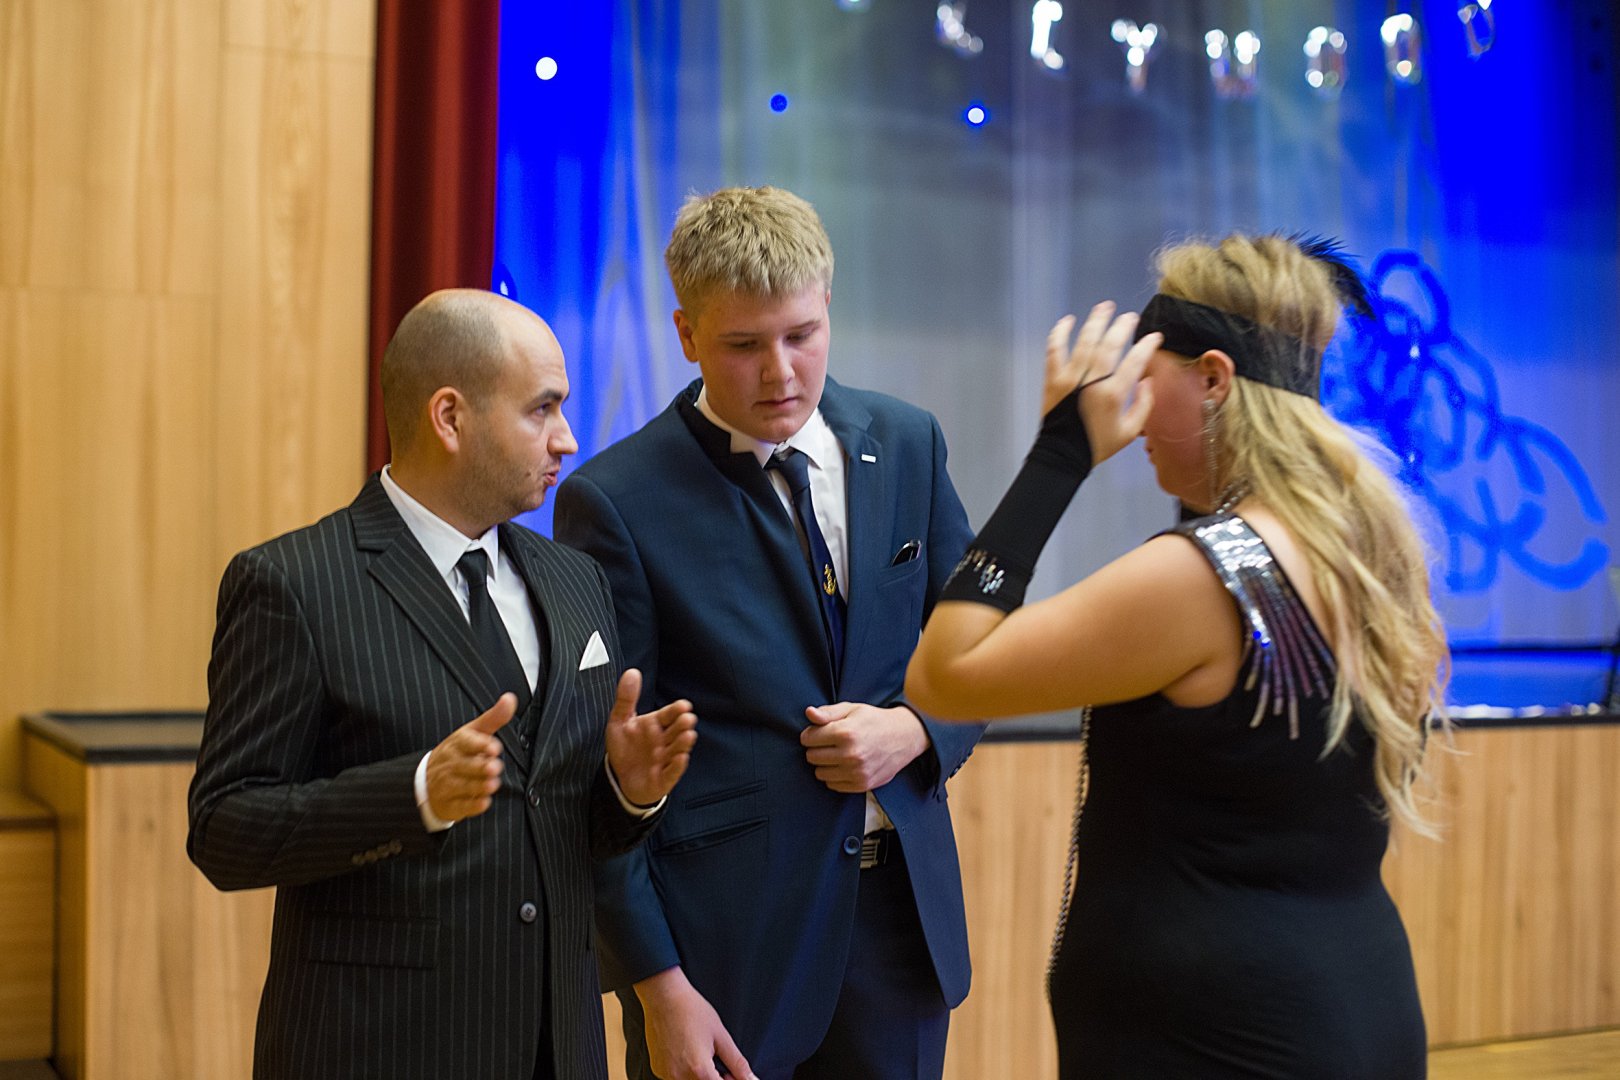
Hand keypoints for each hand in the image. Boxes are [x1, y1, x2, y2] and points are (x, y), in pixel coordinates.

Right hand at [425, 693, 512, 821]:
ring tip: (492, 784)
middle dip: (479, 767)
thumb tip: (510, 698)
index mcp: (458, 744)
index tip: (494, 747)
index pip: (466, 742)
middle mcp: (451, 764)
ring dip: (478, 786)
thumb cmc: (458, 753)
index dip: (479, 744)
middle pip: (465, 766)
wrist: (425, 781)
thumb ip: (494, 718)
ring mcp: (448, 785)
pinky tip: (484, 802)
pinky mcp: (450, 805)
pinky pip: (460, 807)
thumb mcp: (473, 732)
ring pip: (463, 786)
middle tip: (494, 766)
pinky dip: (472, 806)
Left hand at [605, 669, 697, 805]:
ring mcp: (666, 759)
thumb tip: (632, 671)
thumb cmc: (626, 747)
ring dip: (683, 743)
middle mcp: (664, 740)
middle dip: (683, 725)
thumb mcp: (620, 720)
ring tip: (688, 735)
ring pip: (678, 749)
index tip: (684, 705)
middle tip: (687, 718)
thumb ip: (627, 697)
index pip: (669, 714)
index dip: (676, 710)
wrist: (621, 777)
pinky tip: (681, 758)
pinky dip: (677, 766)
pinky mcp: (664, 777)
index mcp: (656, 724)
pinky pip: (672, 772)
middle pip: (677, 730)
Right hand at [634, 967, 757, 1079]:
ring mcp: (667, 1074)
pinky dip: (686, 1071)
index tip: (732, 1073)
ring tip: (702, 1053)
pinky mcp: (658, 1069)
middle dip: (715, 1078)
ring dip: (701, 1075)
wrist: (664, 997)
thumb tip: (751, 1078)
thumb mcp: (721, 1036)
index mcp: (699, 1070)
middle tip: (718, 1061)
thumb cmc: (692, 1011)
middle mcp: (680, 1077)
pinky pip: (677, 1077)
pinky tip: (687, 1052)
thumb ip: (737, 1063)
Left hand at [800, 702, 928, 792]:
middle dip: (816, 748)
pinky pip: (832, 785)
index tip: (819, 732)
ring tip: (838, 753)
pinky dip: (835, 775)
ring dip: (825, 764)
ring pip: (819, 773)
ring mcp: (856, 772)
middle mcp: (850, 754)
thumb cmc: (875, 721)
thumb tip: (809, 713)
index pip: (807, 739)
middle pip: (811, 757)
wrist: (904, 737)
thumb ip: (828, 712)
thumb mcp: (851, 709)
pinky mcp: (862, 784)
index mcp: (845, 732)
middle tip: (830, 743)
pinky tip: (845, 765)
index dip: (811, 734)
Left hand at [1044, 302, 1159, 466]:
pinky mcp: (1052, 379)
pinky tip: (1067, 320)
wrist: (1062, 456)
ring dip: (1096, 321)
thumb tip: (1147, 381)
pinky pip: (1054, 350)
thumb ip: (1144, 405)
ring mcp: (1069, 378)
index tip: (1155, 337)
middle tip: (1130, 317)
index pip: (1135, 361)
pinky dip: (1060, 333)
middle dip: (1122, 327)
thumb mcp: (1130, 432)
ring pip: (1084, 341)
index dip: (1147, 346)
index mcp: (1113, 395)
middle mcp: (1091, 382)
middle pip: (1110, 345)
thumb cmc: (1098, 445)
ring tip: (1105, 306)